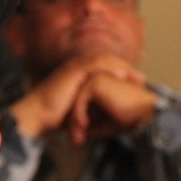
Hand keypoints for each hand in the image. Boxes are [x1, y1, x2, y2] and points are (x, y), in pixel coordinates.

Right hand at [9, 54, 146, 137]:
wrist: (38, 117)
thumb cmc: (55, 118)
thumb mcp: (81, 112)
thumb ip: (94, 110)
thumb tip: (110, 119)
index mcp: (80, 75)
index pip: (106, 70)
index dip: (123, 76)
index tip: (137, 86)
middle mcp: (78, 67)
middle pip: (109, 63)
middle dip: (128, 70)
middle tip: (142, 80)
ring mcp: (75, 67)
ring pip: (106, 61)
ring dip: (124, 68)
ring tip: (137, 78)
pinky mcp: (73, 70)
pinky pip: (96, 65)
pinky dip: (112, 69)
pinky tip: (123, 75)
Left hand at [67, 72, 157, 145]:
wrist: (146, 113)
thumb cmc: (132, 117)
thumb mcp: (108, 124)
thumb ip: (93, 127)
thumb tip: (79, 138)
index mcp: (103, 85)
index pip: (82, 105)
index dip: (78, 122)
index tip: (78, 139)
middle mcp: (99, 78)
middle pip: (77, 102)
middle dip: (74, 123)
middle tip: (75, 142)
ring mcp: (97, 77)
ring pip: (76, 101)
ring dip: (74, 122)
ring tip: (78, 139)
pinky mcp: (97, 82)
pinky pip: (80, 101)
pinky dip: (79, 116)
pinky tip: (84, 127)